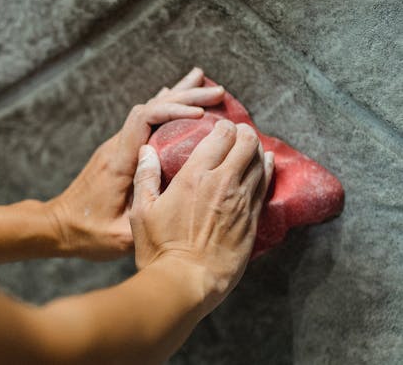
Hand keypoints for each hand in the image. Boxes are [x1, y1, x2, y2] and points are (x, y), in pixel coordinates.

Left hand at [47, 67, 225, 259]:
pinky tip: (177, 99)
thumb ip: (146, 221)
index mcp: (119, 162)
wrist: (58, 225)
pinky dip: (165, 109)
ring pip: (148, 111)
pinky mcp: (119, 152)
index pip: (143, 120)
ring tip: (203, 81)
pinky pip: (145, 122)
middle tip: (218, 91)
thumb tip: (182, 209)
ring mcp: (116, 147)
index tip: (201, 113)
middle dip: (185, 97)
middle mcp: (117, 148)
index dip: (172, 110)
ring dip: (176, 97)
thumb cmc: (86, 232)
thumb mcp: (118, 236)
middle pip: (150, 108)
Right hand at [130, 120, 274, 311]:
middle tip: (238, 131)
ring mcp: (241, 202)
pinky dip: (268, 170)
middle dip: (243, 132)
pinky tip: (267, 164)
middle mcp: (223, 184)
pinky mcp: (252, 221)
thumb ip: (145, 176)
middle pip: (246, 144)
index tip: (220, 125)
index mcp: (194, 176)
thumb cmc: (159, 249)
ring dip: (257, 149)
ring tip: (251, 144)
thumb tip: (146, 151)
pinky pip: (265, 186)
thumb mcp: (141, 211)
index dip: (223, 126)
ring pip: (260, 163)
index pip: (220, 137)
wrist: (186, 282)